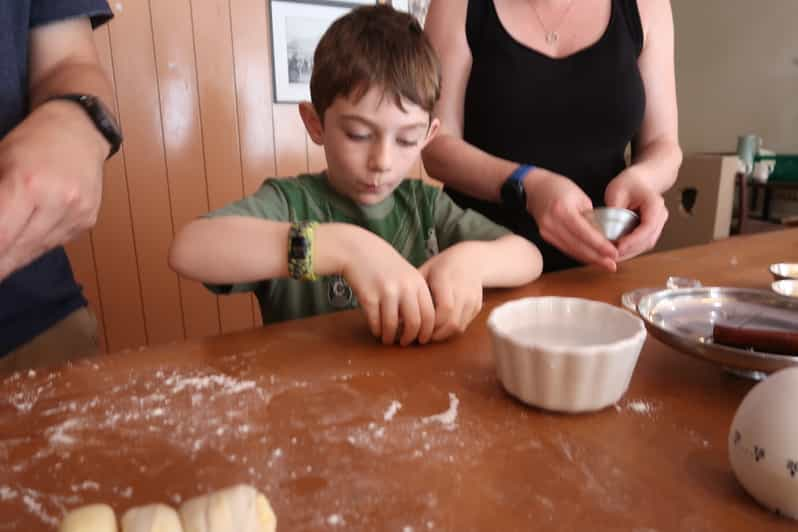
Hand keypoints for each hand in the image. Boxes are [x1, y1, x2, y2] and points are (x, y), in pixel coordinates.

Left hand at [0, 101, 107, 280]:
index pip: (2, 235)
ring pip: (36, 250)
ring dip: (14, 258)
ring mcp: (76, 214)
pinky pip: (55, 243)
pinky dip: (36, 246)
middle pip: (18, 249)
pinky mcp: (87, 221)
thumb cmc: (30, 141)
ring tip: (3, 260)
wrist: (79, 131)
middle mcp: (57, 202)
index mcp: (27, 184)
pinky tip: (26, 241)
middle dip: (0, 262)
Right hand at [340, 233, 435, 345]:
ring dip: (391, 337)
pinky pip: (375, 321)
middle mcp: (405, 287)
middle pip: (414, 323)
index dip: (427, 331)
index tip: (422, 339)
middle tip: (405, 343)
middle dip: (410, 338)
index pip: (430, 314)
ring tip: (388, 339)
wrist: (359, 250)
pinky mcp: (369, 296)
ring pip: (393, 325)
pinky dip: (377, 330)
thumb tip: (422, 324)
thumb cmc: (385, 264)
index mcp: (418, 283)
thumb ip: (416, 294)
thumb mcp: (407, 274)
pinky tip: (377, 330)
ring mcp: (386, 291)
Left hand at [418, 244, 483, 341]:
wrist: (472, 260)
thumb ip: (414, 288)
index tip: (416, 329)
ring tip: (429, 335)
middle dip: (435, 334)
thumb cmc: (443, 266)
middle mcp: (462, 290)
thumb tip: (395, 310)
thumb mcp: (426, 270)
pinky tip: (440, 328)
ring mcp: (472, 299)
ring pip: (459, 326)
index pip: (443, 309)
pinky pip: (464, 325)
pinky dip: (451, 331)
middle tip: (420, 337)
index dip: (431, 324)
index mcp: (446, 280)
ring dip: (443, 335)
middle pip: (452, 322)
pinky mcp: (477, 306)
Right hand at [523, 169, 617, 270]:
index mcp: (562, 210)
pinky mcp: (546, 236)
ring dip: (589, 259)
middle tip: (612, 265)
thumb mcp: (581, 198)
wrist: (536, 188)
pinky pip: (566, 248)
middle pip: (577, 246)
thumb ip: (591, 218)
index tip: (613, 253)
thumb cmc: (560, 188)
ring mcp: (546, 231)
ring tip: (605, 264)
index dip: (600, 245)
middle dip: (597, 258)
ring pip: (572, 250)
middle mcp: (552, 223)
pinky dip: (580, 254)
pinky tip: (591, 258)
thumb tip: (604, 238)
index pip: (584, 233)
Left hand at [605, 168, 668, 260]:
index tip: (618, 248)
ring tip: (611, 256)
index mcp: (654, 204)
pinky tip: (617, 252)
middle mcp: (661, 216)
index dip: (633, 240)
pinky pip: (643, 243)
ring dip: (629, 253)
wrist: (642, 179)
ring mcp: (658, 224)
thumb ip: (614, 210)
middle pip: (648, 240)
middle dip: (629, 250)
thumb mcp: (617, 191)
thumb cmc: (630, 183)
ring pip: (646, 244)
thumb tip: (607, 231)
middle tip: (610, 256)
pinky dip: (630, 249)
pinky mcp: (651, 230)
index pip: (647, 227)